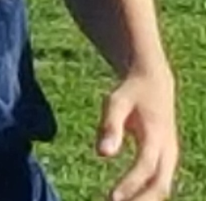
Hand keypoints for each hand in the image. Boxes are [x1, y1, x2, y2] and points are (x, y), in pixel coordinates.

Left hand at [97, 66, 177, 200]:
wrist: (154, 82)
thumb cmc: (132, 92)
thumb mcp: (117, 101)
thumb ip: (110, 126)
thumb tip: (102, 154)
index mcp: (156, 134)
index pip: (146, 166)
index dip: (131, 184)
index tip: (112, 198)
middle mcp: (168, 148)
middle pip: (160, 185)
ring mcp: (171, 155)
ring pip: (162, 187)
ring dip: (142, 200)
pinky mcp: (167, 159)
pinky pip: (160, 183)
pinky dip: (146, 195)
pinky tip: (126, 199)